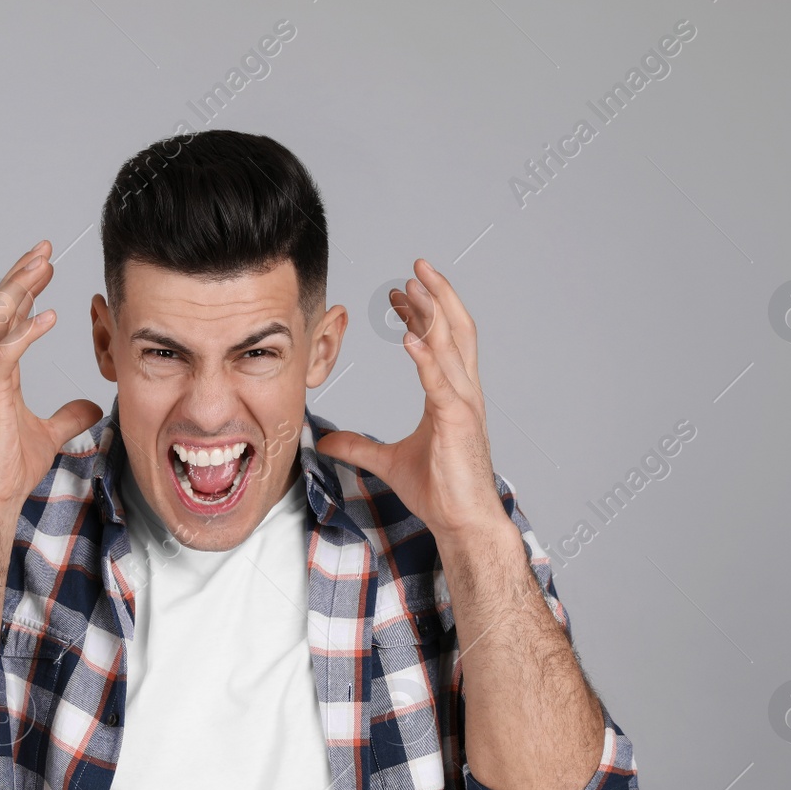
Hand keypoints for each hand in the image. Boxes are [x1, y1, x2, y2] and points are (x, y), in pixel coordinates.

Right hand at [0, 240, 104, 510]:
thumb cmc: (8, 467)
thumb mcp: (50, 433)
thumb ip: (69, 415)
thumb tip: (91, 405)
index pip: (9, 317)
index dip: (26, 287)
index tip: (46, 264)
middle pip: (0, 307)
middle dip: (21, 274)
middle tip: (44, 249)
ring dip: (19, 289)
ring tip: (41, 264)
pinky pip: (5, 351)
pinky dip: (25, 331)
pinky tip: (46, 315)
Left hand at [315, 258, 508, 539]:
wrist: (462, 522)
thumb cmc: (438, 492)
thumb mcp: (386, 461)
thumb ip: (358, 446)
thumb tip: (327, 441)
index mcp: (452, 396)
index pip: (441, 341)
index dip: (424, 313)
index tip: (401, 294)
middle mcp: (463, 392)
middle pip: (454, 330)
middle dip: (437, 295)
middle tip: (415, 267)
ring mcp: (463, 404)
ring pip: (451, 344)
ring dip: (433, 311)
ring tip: (413, 285)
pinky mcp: (457, 422)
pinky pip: (441, 382)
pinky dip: (426, 357)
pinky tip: (409, 336)